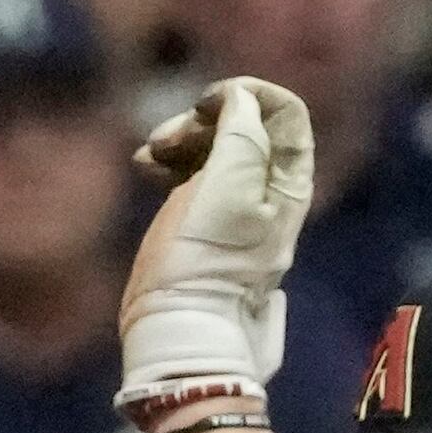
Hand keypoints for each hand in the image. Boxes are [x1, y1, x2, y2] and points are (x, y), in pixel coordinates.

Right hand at [122, 76, 317, 408]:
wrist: (178, 337)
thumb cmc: (204, 266)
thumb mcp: (229, 188)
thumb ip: (242, 134)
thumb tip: (241, 99)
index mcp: (288, 186)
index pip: (285, 114)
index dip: (247, 95)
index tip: (205, 106)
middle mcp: (268, 196)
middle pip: (245, 127)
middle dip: (203, 119)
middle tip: (165, 138)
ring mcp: (234, 212)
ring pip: (213, 147)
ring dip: (179, 138)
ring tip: (146, 155)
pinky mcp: (201, 227)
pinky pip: (191, 174)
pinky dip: (169, 161)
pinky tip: (143, 167)